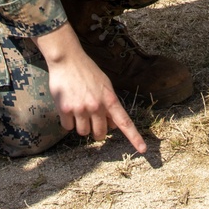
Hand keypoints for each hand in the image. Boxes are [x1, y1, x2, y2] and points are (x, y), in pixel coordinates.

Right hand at [37, 23, 146, 151]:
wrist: (67, 59)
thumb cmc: (87, 71)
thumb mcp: (105, 85)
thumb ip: (110, 105)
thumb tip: (112, 126)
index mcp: (109, 99)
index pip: (125, 122)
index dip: (134, 137)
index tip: (143, 149)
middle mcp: (96, 106)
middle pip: (100, 134)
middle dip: (97, 131)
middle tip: (92, 120)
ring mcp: (80, 108)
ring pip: (83, 133)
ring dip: (81, 126)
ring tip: (78, 110)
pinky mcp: (65, 109)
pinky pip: (68, 127)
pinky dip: (68, 121)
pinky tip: (67, 107)